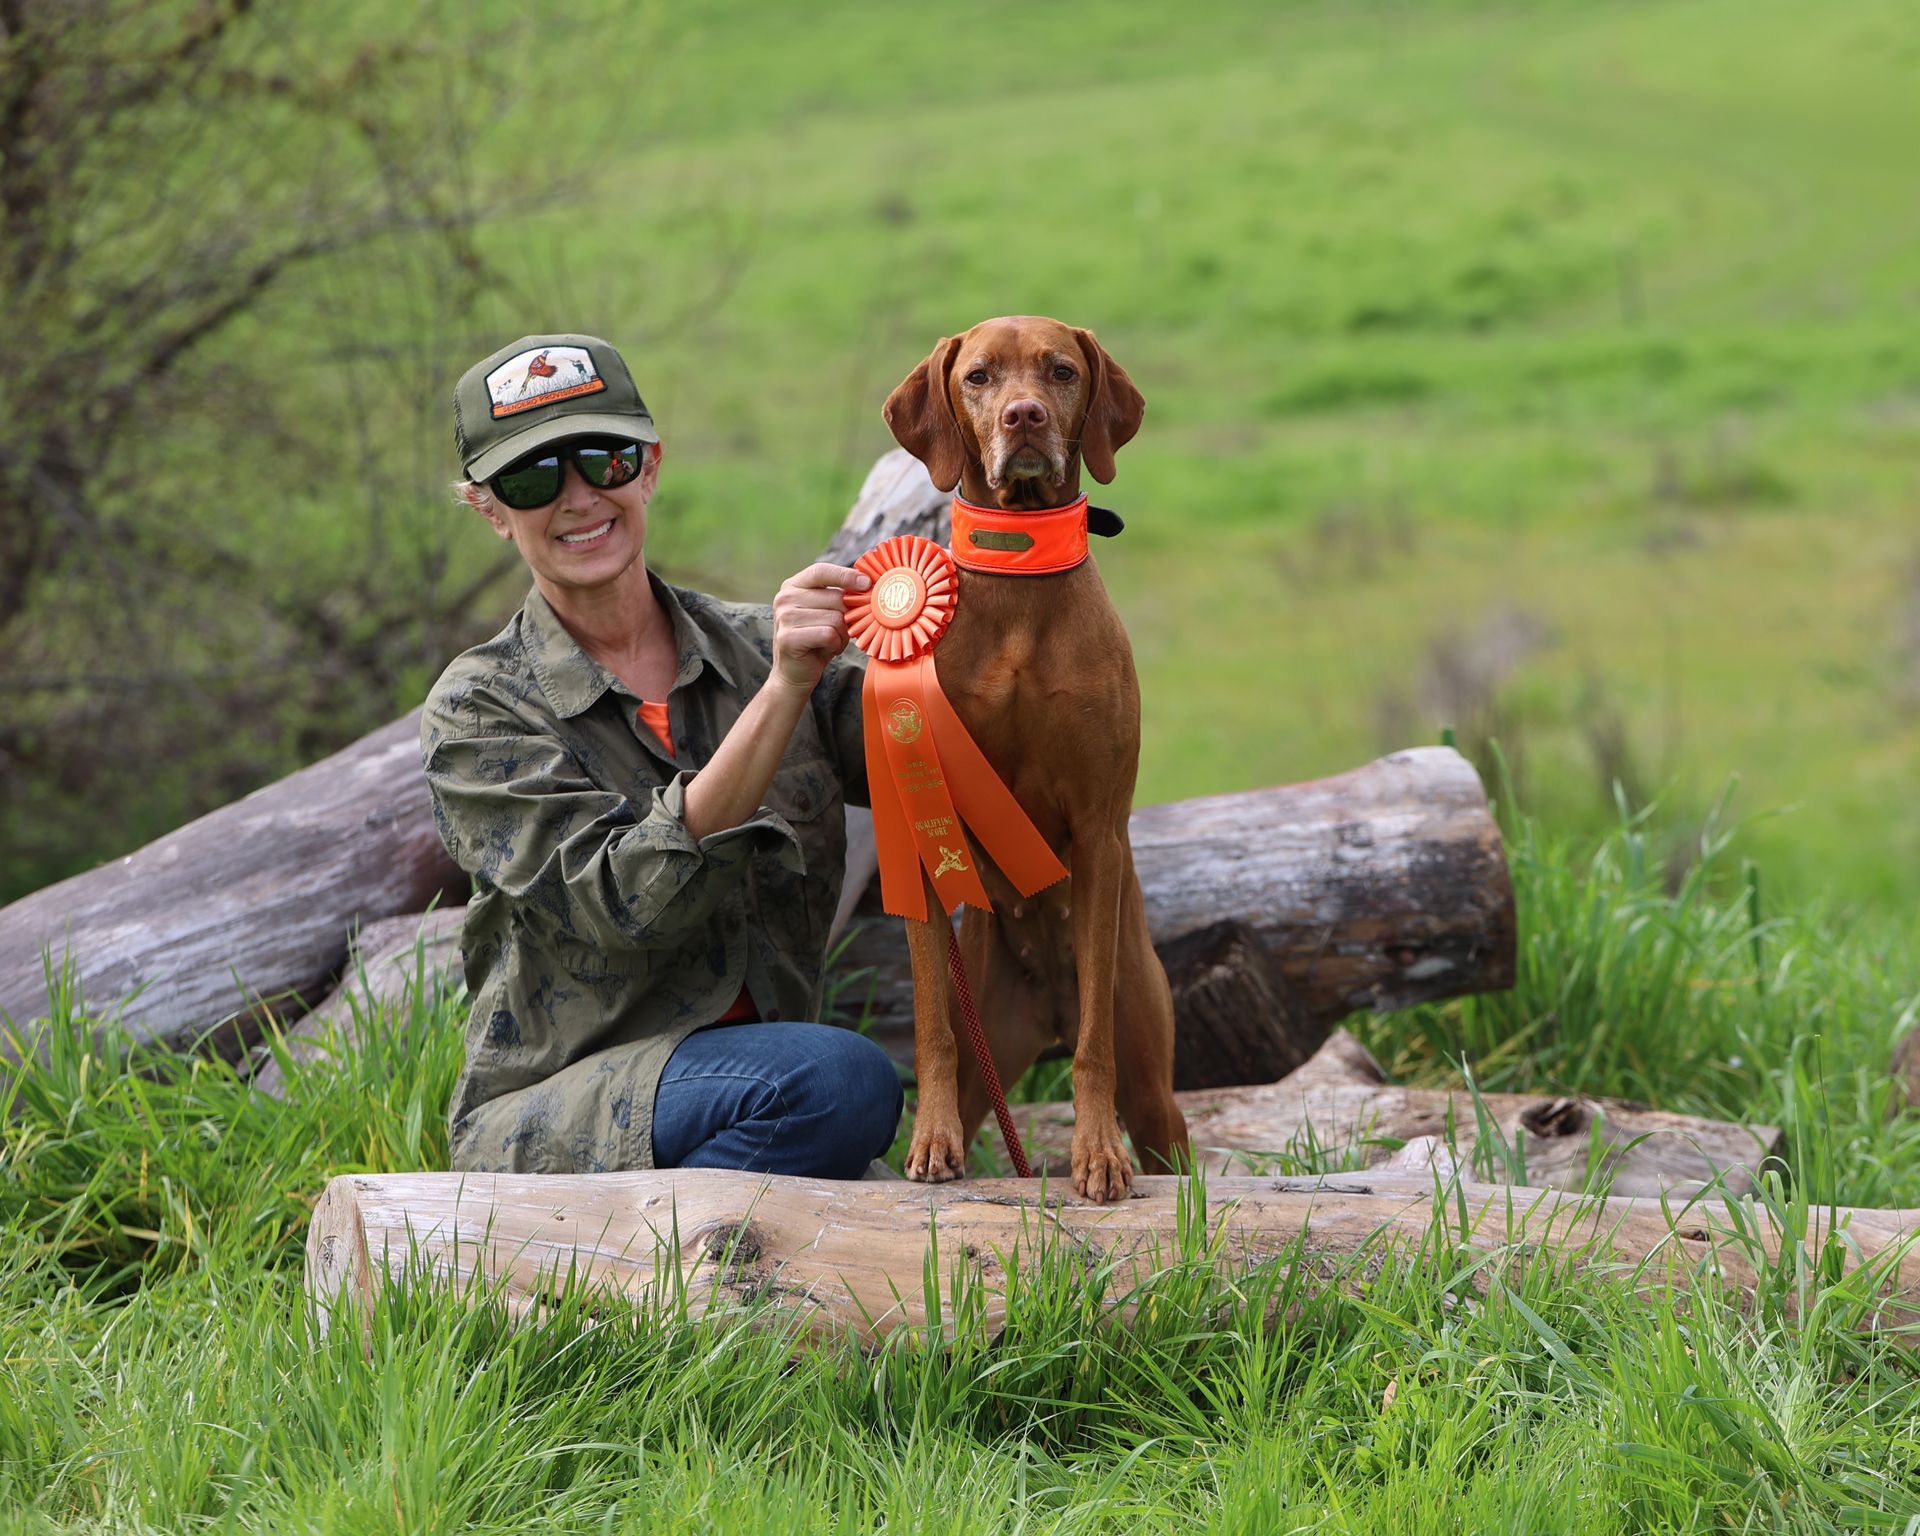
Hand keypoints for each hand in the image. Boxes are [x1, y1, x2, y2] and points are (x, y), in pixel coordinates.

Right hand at [770, 562, 869, 692]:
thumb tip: (868, 585)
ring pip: (835, 618)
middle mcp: (785, 598)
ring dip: (841, 634)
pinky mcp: (788, 637)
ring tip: (831, 642)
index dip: (846, 575)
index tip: (867, 582)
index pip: (821, 571)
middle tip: (841, 631)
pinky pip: (829, 634)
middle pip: (835, 597)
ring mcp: (784, 617)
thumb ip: (839, 597)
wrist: (794, 674)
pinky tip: (826, 649)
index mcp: (793, 586)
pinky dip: (835, 644)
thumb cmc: (816, 641)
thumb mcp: (827, 612)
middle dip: (847, 617)